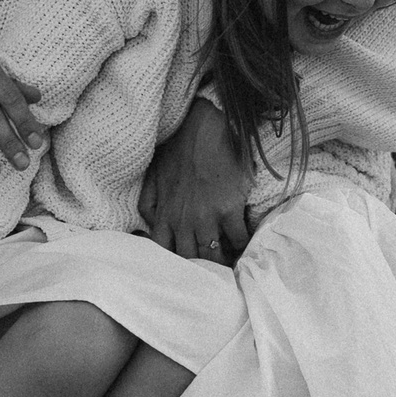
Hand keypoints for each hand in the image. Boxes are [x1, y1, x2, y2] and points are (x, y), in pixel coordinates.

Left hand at [139, 96, 251, 264]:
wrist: (204, 126)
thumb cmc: (179, 148)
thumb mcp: (154, 174)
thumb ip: (149, 202)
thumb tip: (149, 224)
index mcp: (165, 214)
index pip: (163, 251)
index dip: (172, 263)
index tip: (184, 265)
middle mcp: (183, 220)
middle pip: (189, 258)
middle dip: (199, 267)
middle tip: (211, 270)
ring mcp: (206, 216)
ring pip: (213, 254)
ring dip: (222, 262)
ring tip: (230, 263)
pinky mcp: (229, 208)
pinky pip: (238, 239)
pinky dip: (243, 245)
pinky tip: (246, 244)